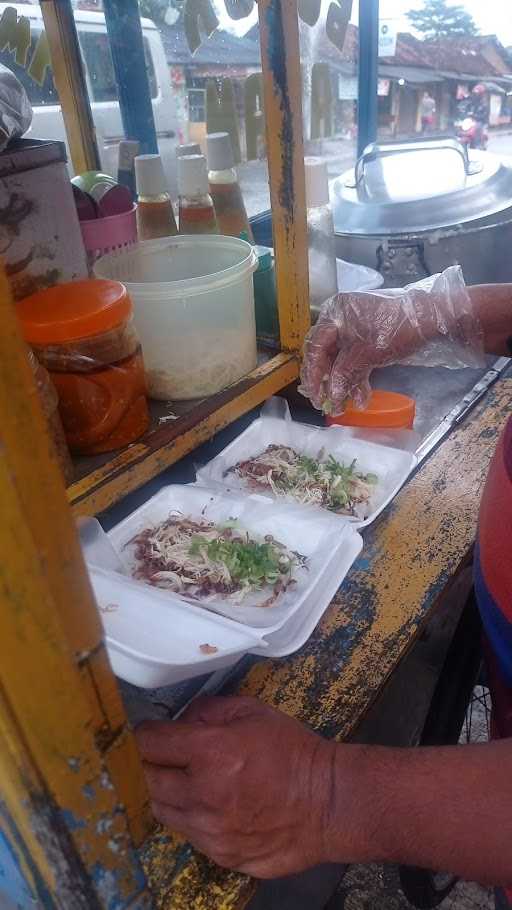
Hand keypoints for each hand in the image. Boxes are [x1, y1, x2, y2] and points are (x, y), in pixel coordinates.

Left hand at [136, 696, 335, 877]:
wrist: (328, 802)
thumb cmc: (292, 752)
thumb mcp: (252, 712)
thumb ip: (208, 710)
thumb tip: (181, 720)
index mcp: (210, 752)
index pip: (150, 743)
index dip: (144, 734)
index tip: (149, 732)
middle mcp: (202, 794)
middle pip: (147, 779)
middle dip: (150, 763)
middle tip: (164, 756)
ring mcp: (209, 830)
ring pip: (162, 809)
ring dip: (167, 792)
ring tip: (188, 781)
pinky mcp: (219, 854)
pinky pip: (187, 832)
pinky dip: (190, 817)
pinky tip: (210, 804)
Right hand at [299, 267, 481, 415]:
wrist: (430, 320)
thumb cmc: (395, 329)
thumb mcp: (368, 354)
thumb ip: (345, 375)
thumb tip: (332, 396)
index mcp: (335, 314)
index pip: (315, 346)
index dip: (313, 374)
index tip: (314, 395)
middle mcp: (340, 319)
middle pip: (325, 354)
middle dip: (327, 381)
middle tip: (325, 403)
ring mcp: (354, 329)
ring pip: (341, 360)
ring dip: (343, 383)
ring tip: (346, 405)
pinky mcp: (368, 339)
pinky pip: (355, 360)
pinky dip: (357, 377)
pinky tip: (360, 396)